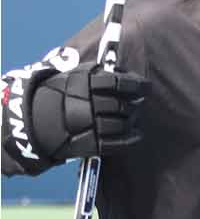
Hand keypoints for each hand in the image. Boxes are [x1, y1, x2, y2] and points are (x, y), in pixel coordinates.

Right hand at [23, 62, 148, 160]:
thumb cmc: (60, 95)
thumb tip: (129, 75)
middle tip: (135, 106)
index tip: (146, 87)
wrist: (33, 120)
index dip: (138, 85)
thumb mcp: (75, 76)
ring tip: (131, 119)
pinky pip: (118, 143)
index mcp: (84, 84)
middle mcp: (87, 104)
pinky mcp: (90, 144)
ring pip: (122, 124)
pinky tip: (136, 134)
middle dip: (134, 106)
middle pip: (123, 106)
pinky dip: (131, 139)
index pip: (119, 83)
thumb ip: (99, 74)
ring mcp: (88, 125)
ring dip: (131, 122)